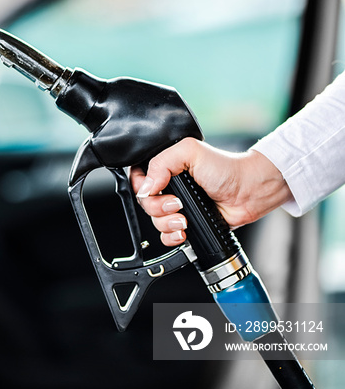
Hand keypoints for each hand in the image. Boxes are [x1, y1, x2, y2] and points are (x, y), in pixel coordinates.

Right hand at [129, 138, 292, 245]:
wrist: (250, 192)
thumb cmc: (227, 168)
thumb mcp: (190, 152)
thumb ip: (162, 162)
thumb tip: (146, 187)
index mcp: (165, 167)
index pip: (138, 178)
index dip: (141, 187)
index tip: (155, 190)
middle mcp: (168, 187)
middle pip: (144, 203)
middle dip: (158, 207)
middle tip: (176, 204)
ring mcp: (176, 207)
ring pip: (154, 221)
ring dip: (167, 223)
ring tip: (184, 218)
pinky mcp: (186, 223)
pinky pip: (166, 236)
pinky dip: (172, 237)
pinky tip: (183, 231)